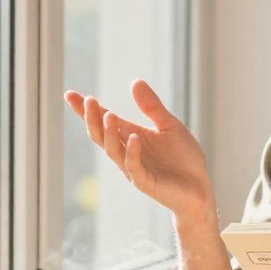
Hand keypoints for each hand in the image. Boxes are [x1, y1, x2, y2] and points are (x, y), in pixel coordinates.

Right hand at [64, 80, 213, 221]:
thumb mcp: (169, 125)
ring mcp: (134, 168)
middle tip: (87, 101)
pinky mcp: (147, 182)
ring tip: (108, 114)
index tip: (70, 94)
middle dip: (92, 119)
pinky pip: (134, 167)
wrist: (200, 188)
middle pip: (101, 135)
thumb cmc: (183, 158)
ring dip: (109, 133)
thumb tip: (134, 81)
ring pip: (113, 150)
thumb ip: (152, 107)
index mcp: (130, 136)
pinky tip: (134, 138)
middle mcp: (127, 152)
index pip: (103, 120)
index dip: (86, 109)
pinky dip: (132, 152)